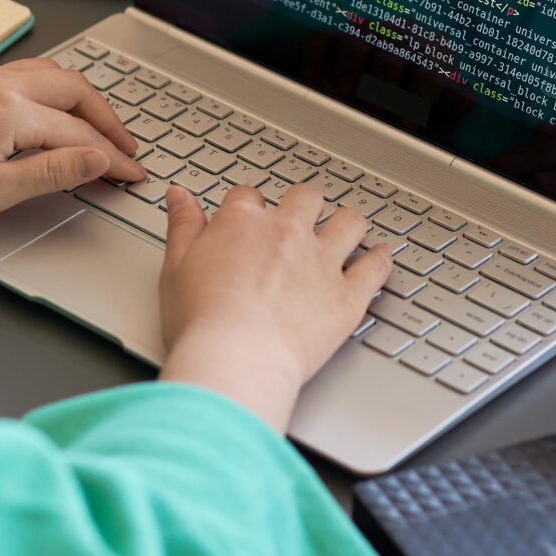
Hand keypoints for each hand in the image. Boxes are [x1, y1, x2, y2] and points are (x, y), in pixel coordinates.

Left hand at [0, 58, 144, 229]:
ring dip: (85, 100)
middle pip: (76, 92)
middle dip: (109, 121)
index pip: (80, 133)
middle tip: (128, 149)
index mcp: (10, 112)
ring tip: (102, 128)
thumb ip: (50, 173)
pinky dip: (57, 90)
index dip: (113, 157)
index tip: (134, 174)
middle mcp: (1, 85)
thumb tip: (96, 160)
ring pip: (53, 75)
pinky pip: (29, 74)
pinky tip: (58, 109)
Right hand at [155, 183, 390, 432]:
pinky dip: (381, 259)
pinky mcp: (347, 295)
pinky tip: (381, 256)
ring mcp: (322, 262)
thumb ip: (182, 227)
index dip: (248, 206)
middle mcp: (287, 233)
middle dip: (303, 204)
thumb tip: (181, 197)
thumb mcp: (174, 269)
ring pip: (349, 222)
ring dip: (348, 222)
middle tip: (301, 218)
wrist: (237, 359)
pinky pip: (376, 267)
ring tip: (347, 228)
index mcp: (243, 223)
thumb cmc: (202, 323)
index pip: (248, 196)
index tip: (249, 219)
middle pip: (305, 198)